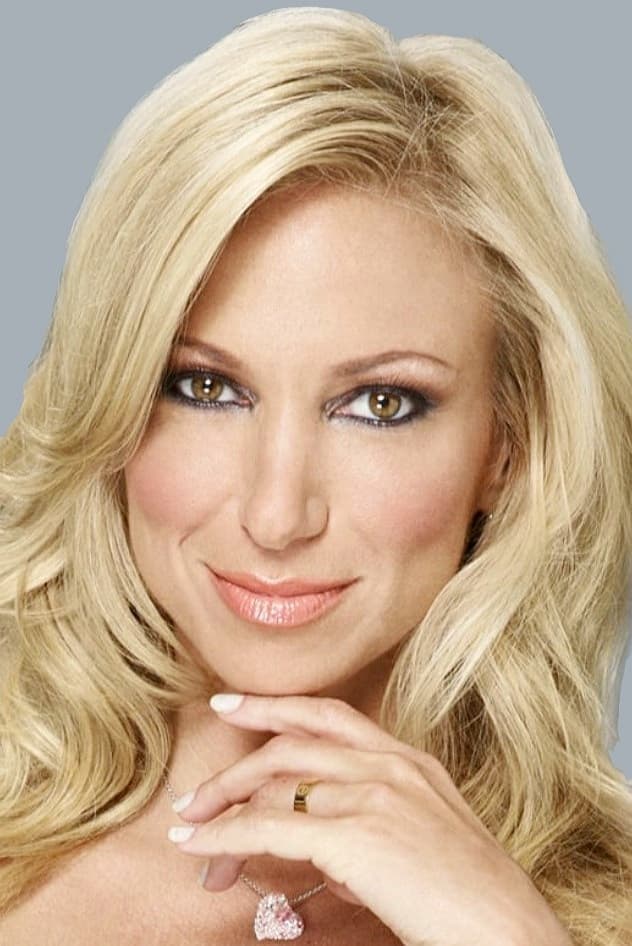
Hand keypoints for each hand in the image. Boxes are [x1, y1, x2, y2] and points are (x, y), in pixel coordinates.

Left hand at [167, 694, 571, 945]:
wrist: (508, 931)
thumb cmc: (470, 899)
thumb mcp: (425, 840)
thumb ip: (372, 829)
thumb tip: (324, 855)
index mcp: (409, 760)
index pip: (327, 717)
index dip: (274, 706)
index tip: (231, 705)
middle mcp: (389, 765)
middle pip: (289, 748)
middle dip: (234, 772)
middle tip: (197, 797)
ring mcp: (372, 794)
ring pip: (273, 786)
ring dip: (222, 810)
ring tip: (190, 832)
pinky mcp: (355, 835)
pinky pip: (268, 827)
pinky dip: (225, 835)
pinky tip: (199, 848)